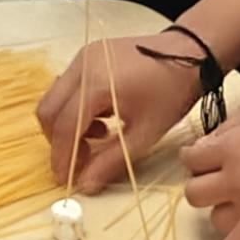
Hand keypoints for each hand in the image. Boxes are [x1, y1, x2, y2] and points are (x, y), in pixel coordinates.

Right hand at [39, 34, 209, 192]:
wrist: (190, 53)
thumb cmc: (171, 93)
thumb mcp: (145, 133)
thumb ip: (111, 161)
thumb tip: (85, 186)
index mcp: (96, 84)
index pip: (64, 126)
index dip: (62, 157)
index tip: (66, 179)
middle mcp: (82, 65)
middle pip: (48, 110)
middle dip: (59, 141)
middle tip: (82, 159)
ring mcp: (83, 56)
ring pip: (54, 98)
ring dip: (67, 124)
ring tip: (100, 136)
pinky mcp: (88, 54)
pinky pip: (67, 86)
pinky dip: (75, 107)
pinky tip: (102, 117)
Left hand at [181, 98, 239, 239]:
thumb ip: (230, 127)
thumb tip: (205, 144)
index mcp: (234, 149)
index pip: (191, 159)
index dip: (195, 156)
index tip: (201, 156)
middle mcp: (238, 184)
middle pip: (194, 194)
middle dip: (203, 183)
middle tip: (219, 176)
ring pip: (216, 220)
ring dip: (225, 207)